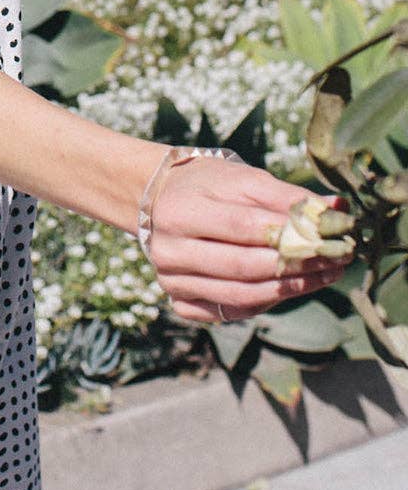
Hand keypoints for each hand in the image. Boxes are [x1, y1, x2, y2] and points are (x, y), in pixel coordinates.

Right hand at [149, 155, 352, 322]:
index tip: (328, 236)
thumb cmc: (203, 185)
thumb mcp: (238, 178)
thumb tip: (335, 210)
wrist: (154, 200)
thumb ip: (284, 196)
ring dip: (289, 289)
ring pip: (241, 295)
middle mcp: (169, 249)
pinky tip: (288, 288)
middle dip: (296, 266)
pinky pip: (230, 311)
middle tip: (335, 261)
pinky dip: (264, 303)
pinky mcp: (179, 302)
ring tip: (323, 276)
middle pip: (243, 266)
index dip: (288, 234)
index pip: (241, 227)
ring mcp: (172, 281)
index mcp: (180, 210)